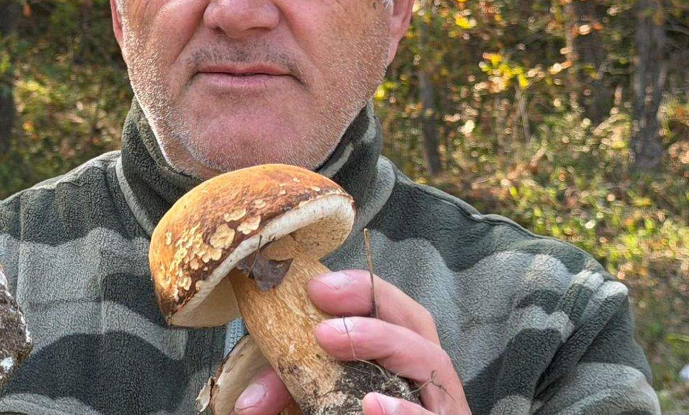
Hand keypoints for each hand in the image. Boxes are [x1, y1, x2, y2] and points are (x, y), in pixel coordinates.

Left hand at [233, 270, 470, 414]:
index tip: (315, 287)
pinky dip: (406, 412)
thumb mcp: (313, 395)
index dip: (359, 287)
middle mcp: (426, 372)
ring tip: (334, 340)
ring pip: (433, 362)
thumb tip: (247, 404)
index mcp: (399, 350)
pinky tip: (374, 404)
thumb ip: (284, 389)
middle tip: (322, 323)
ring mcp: (441, 404)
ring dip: (385, 344)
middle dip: (372, 308)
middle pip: (417, 322)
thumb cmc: (348, 412)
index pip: (390, 303)